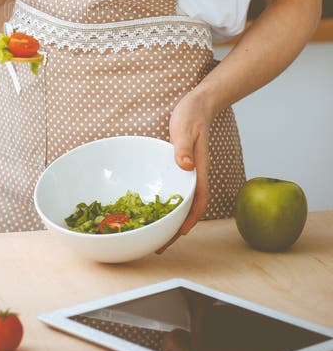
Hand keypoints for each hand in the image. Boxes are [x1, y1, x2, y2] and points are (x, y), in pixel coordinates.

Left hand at [155, 89, 212, 253]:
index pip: (198, 201)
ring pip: (180, 201)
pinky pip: (172, 189)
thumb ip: (184, 146)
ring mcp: (186, 172)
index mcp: (199, 169)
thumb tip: (184, 166)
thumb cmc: (192, 115)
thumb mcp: (185, 128)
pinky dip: (164, 203)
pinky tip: (152, 208)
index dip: (190, 219)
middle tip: (159, 246)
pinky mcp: (177, 167)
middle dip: (176, 228)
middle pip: (188, 208)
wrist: (197, 104)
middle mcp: (194, 175)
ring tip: (154, 235)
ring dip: (170, 219)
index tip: (179, 235)